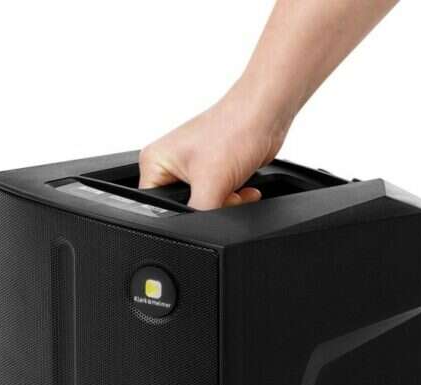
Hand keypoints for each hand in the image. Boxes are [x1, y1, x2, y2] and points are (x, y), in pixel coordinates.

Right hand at [139, 82, 291, 209]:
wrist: (265, 115)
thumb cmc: (234, 130)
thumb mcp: (210, 183)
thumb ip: (199, 215)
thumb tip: (197, 234)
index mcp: (155, 162)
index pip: (157, 207)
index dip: (181, 214)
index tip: (203, 206)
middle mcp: (170, 163)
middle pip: (183, 209)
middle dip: (209, 207)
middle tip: (221, 193)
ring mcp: (192, 167)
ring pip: (204, 205)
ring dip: (225, 202)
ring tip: (233, 187)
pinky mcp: (212, 171)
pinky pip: (218, 197)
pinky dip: (233, 197)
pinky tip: (242, 187)